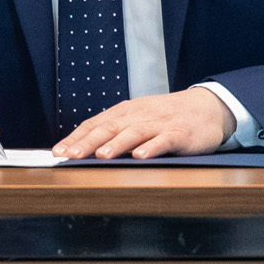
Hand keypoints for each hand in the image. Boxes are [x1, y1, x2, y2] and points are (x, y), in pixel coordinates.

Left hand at [52, 87, 234, 160]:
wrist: (205, 107)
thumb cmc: (166, 117)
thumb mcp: (137, 119)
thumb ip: (115, 132)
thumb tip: (83, 148)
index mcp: (124, 112)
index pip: (94, 124)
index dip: (75, 138)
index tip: (58, 152)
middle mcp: (138, 115)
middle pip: (109, 128)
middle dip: (87, 142)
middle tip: (70, 156)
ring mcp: (159, 124)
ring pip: (134, 133)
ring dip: (116, 144)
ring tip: (101, 156)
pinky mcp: (180, 133)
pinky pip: (164, 140)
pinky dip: (152, 148)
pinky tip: (141, 156)